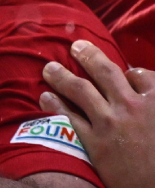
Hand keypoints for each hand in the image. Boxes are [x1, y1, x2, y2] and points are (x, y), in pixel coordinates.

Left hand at [42, 40, 154, 187]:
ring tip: (48, 67)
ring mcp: (110, 122)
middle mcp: (132, 106)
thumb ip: (154, 106)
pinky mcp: (93, 141)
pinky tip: (44, 96)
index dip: (129, 72)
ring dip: (61, 75)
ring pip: (80, 89)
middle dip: (88, 55)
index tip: (122, 71)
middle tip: (75, 46)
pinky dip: (55, 103)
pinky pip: (69, 116)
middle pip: (105, 72)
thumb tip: (142, 86)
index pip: (139, 75)